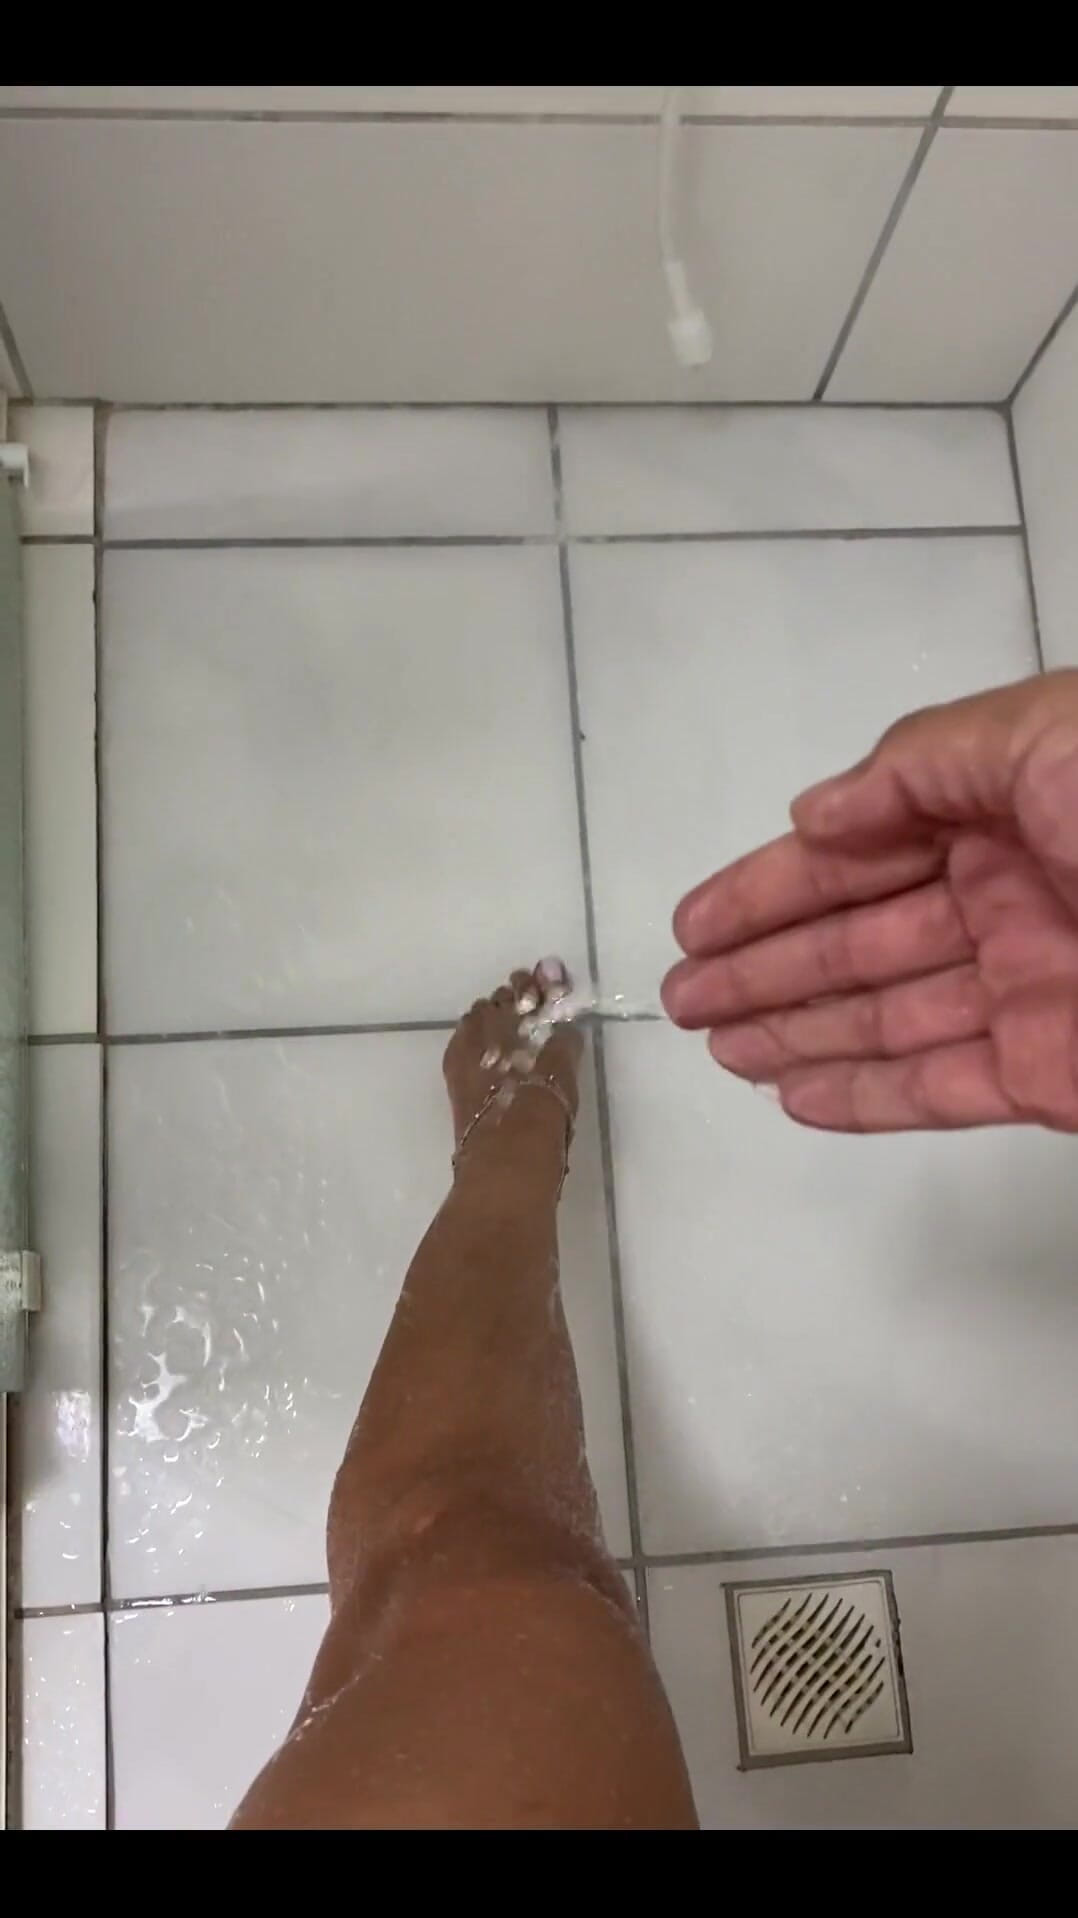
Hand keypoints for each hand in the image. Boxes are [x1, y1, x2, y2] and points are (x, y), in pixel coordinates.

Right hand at [662, 671, 1077, 1132]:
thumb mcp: (1048, 735)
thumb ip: (920, 764)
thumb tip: (818, 816)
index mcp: (1009, 806)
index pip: (861, 849)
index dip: (770, 886)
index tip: (692, 923)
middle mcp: (1012, 896)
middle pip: (862, 938)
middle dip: (767, 965)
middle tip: (680, 998)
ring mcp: (1035, 991)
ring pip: (890, 1017)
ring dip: (799, 1030)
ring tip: (716, 1049)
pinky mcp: (1056, 1078)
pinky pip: (944, 1087)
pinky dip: (868, 1094)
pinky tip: (796, 1095)